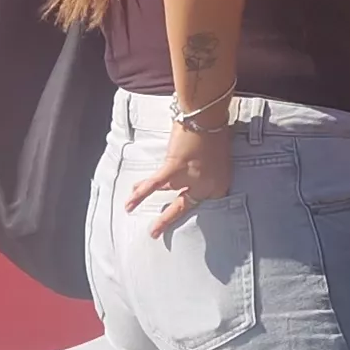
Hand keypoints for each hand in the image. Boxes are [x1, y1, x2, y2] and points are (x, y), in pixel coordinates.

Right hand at [121, 119, 231, 237]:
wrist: (209, 117)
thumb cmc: (217, 131)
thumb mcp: (220, 154)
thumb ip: (208, 165)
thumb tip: (195, 163)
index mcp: (219, 184)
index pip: (204, 200)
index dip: (191, 199)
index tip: (184, 202)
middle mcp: (204, 186)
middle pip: (184, 205)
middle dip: (168, 218)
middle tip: (156, 231)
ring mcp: (189, 179)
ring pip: (164, 191)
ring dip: (143, 197)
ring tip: (129, 208)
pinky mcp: (174, 169)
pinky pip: (154, 185)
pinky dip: (140, 193)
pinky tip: (129, 203)